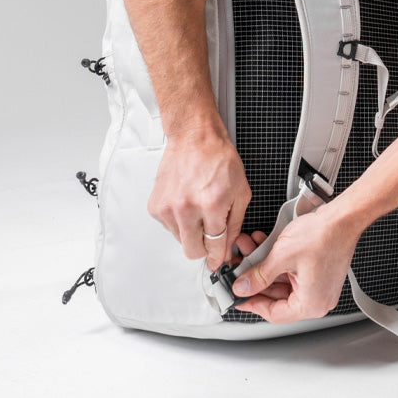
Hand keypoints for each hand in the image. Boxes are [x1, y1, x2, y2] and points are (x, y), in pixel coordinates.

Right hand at [147, 127, 250, 269]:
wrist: (194, 137)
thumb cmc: (218, 158)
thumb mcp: (241, 191)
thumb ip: (235, 224)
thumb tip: (227, 249)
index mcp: (211, 205)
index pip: (214, 248)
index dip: (218, 256)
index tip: (218, 260)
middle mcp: (186, 208)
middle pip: (193, 252)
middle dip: (204, 247)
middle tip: (209, 232)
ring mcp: (168, 207)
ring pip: (180, 240)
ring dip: (190, 231)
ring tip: (198, 208)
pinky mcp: (156, 206)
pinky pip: (168, 227)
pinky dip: (178, 221)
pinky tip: (186, 202)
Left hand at [231, 206, 359, 322]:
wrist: (342, 217)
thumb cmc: (323, 236)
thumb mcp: (282, 256)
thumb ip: (259, 275)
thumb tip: (243, 288)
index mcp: (311, 304)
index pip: (274, 313)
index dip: (252, 303)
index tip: (238, 296)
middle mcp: (317, 299)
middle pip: (277, 296)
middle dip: (255, 277)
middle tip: (239, 268)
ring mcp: (318, 285)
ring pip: (281, 281)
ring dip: (263, 265)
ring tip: (248, 249)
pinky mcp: (317, 271)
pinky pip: (291, 271)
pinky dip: (276, 260)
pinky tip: (262, 245)